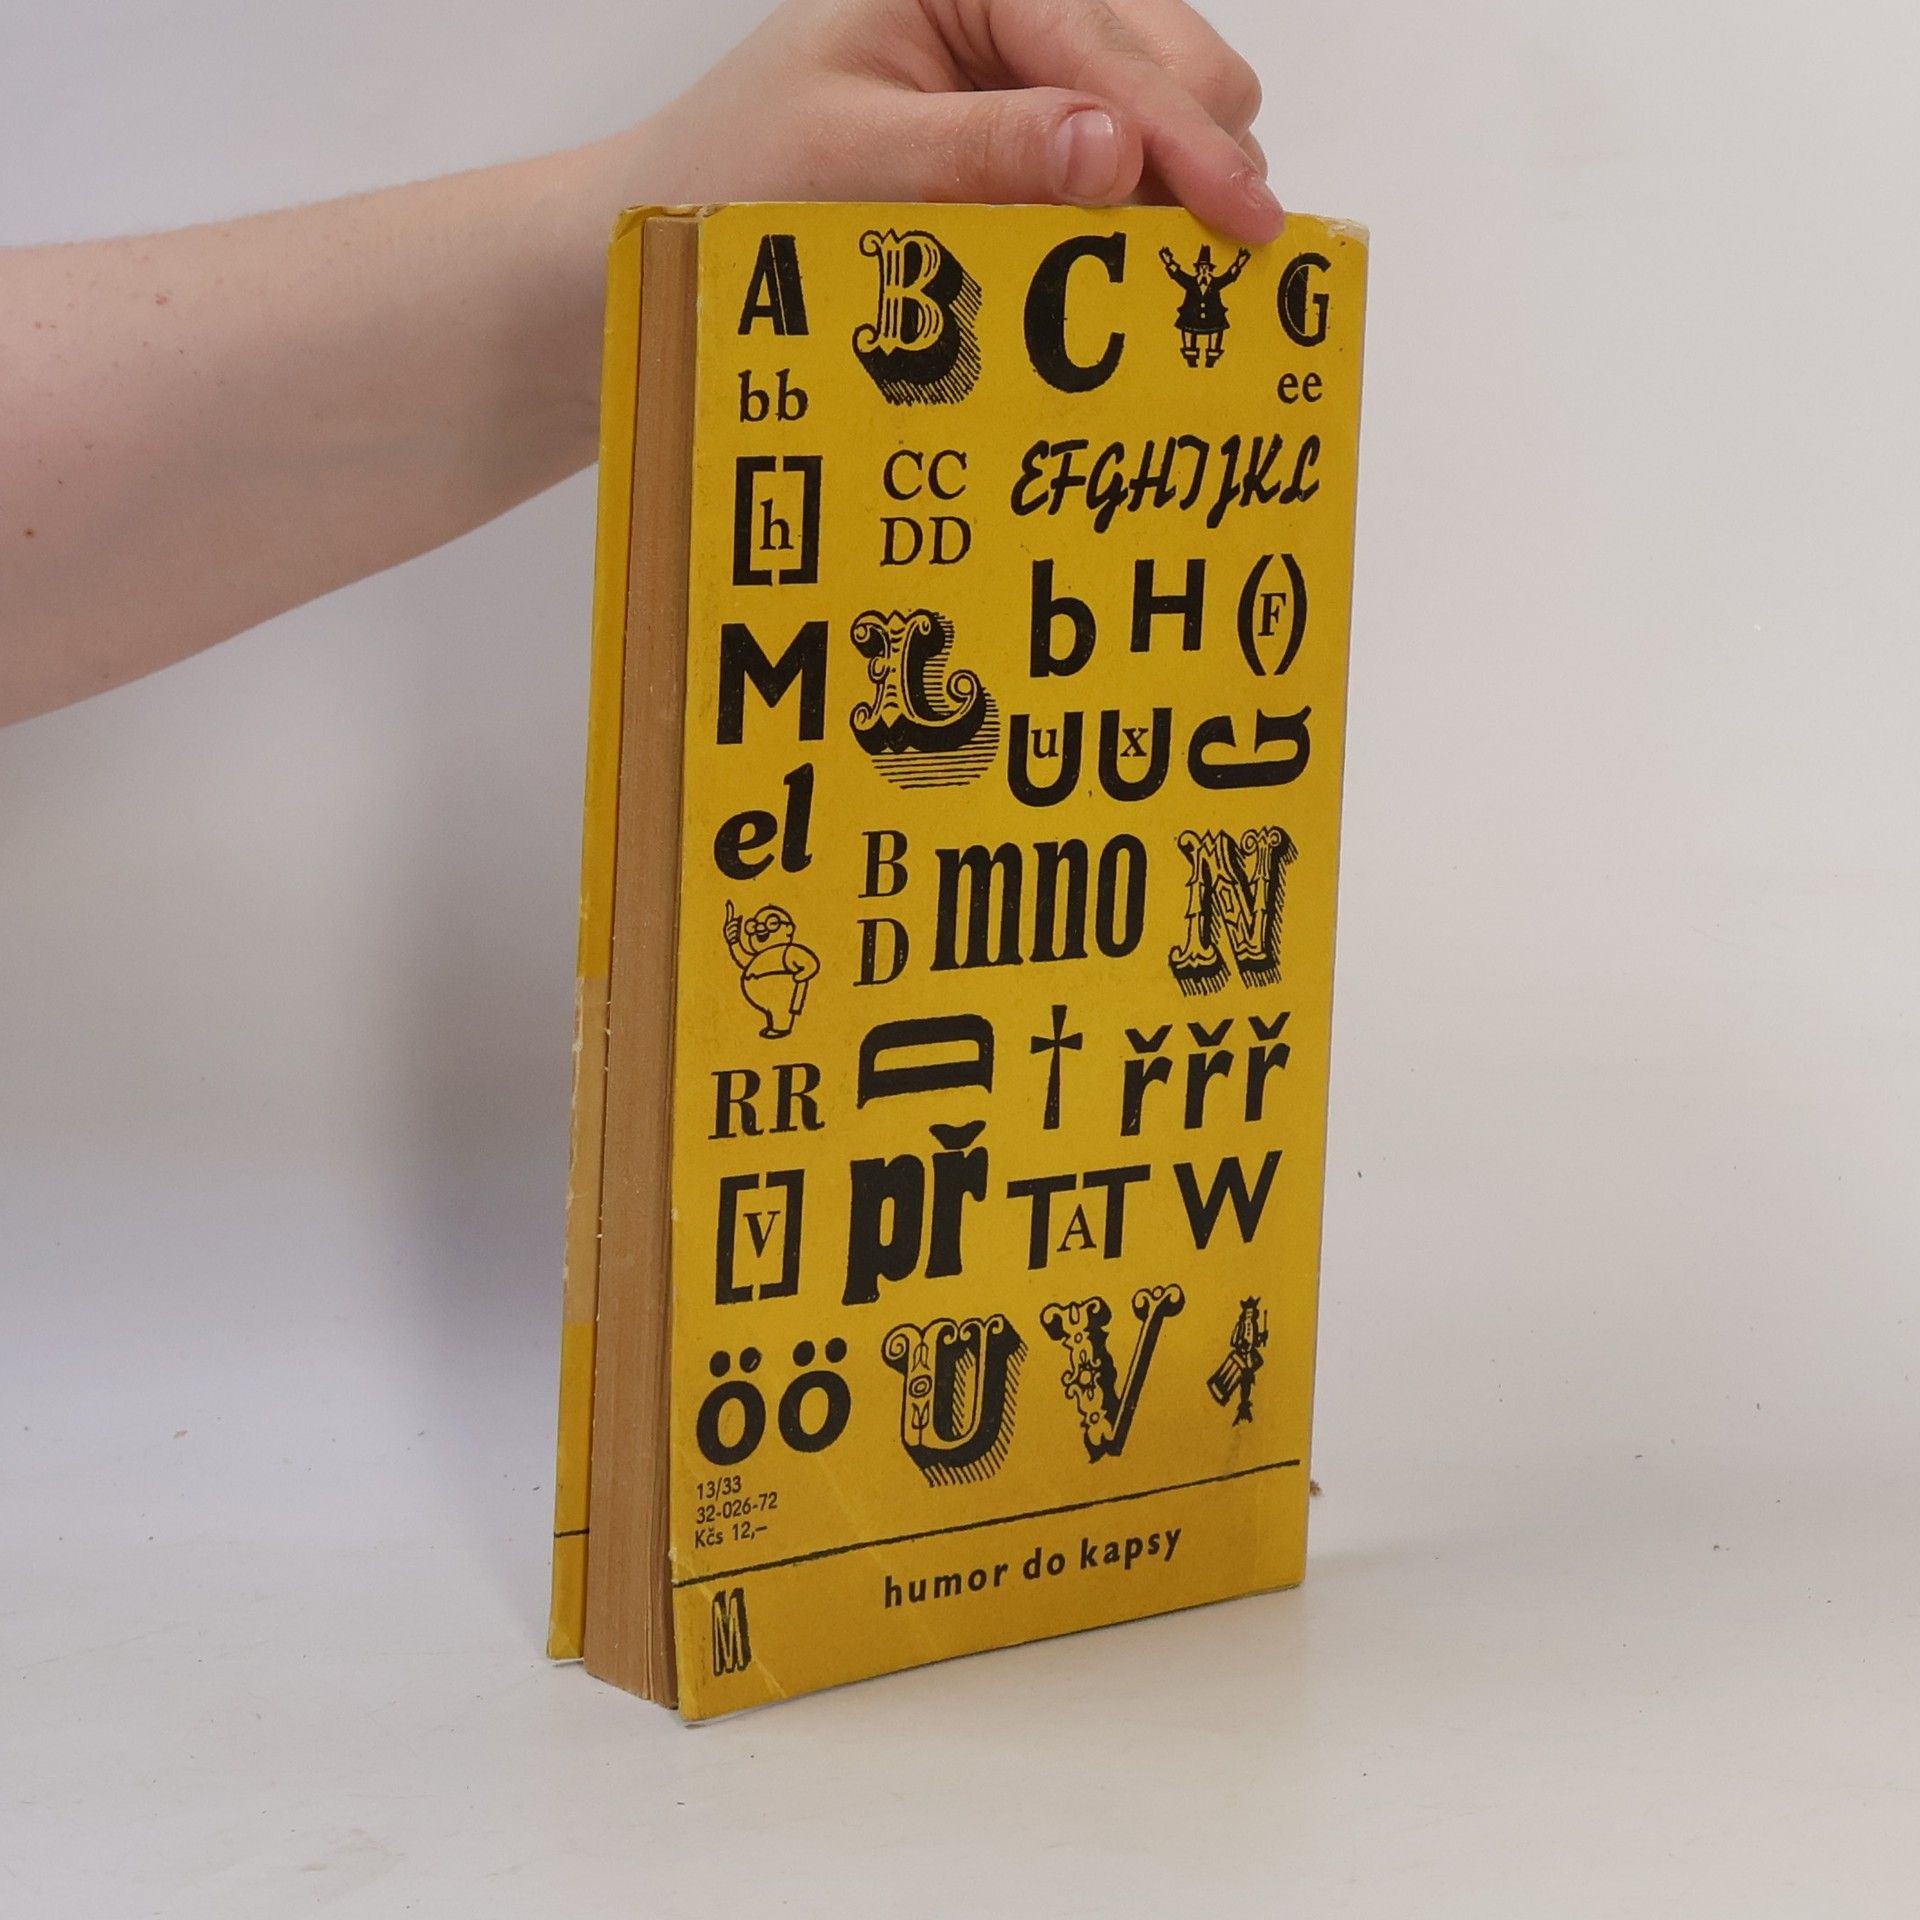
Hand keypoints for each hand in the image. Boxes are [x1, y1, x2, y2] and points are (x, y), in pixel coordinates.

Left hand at [627, 0, 1280, 244]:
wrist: (683, 222)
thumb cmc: (739, 175)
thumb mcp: (853, 161)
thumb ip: (984, 153)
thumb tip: (1117, 154)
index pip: (1107, 42)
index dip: (1185, 135)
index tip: (1246, 217)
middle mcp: (1011, 3)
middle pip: (1172, 55)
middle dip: (1199, 152)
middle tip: (1214, 256)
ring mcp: (1029, 64)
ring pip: (1169, 103)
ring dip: (1180, 184)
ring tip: (1164, 267)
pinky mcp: (1032, 128)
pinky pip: (1128, 158)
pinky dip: (1146, 209)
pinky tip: (1136, 260)